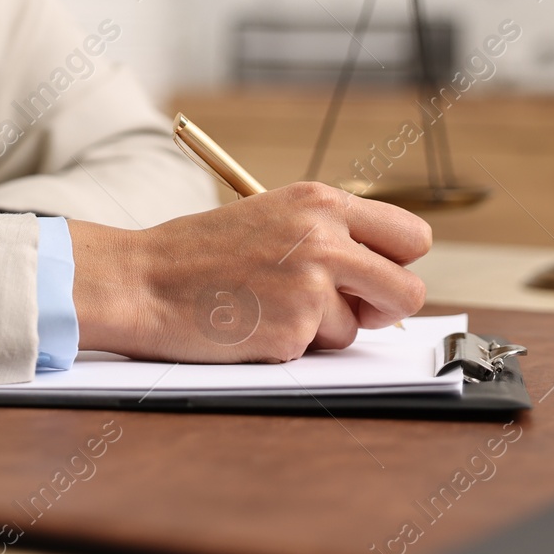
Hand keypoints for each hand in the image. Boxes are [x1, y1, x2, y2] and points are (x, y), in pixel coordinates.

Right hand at [67, 182, 430, 362]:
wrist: (142, 280)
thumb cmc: (196, 252)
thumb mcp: (269, 217)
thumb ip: (325, 235)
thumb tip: (377, 275)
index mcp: (320, 202)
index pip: (411, 236)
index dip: (397, 263)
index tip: (373, 275)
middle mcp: (325, 239)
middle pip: (407, 290)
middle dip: (385, 309)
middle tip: (349, 309)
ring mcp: (311, 286)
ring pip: (358, 328)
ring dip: (323, 329)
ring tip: (268, 307)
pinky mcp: (293, 330)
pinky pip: (317, 350)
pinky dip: (289, 346)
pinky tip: (251, 324)